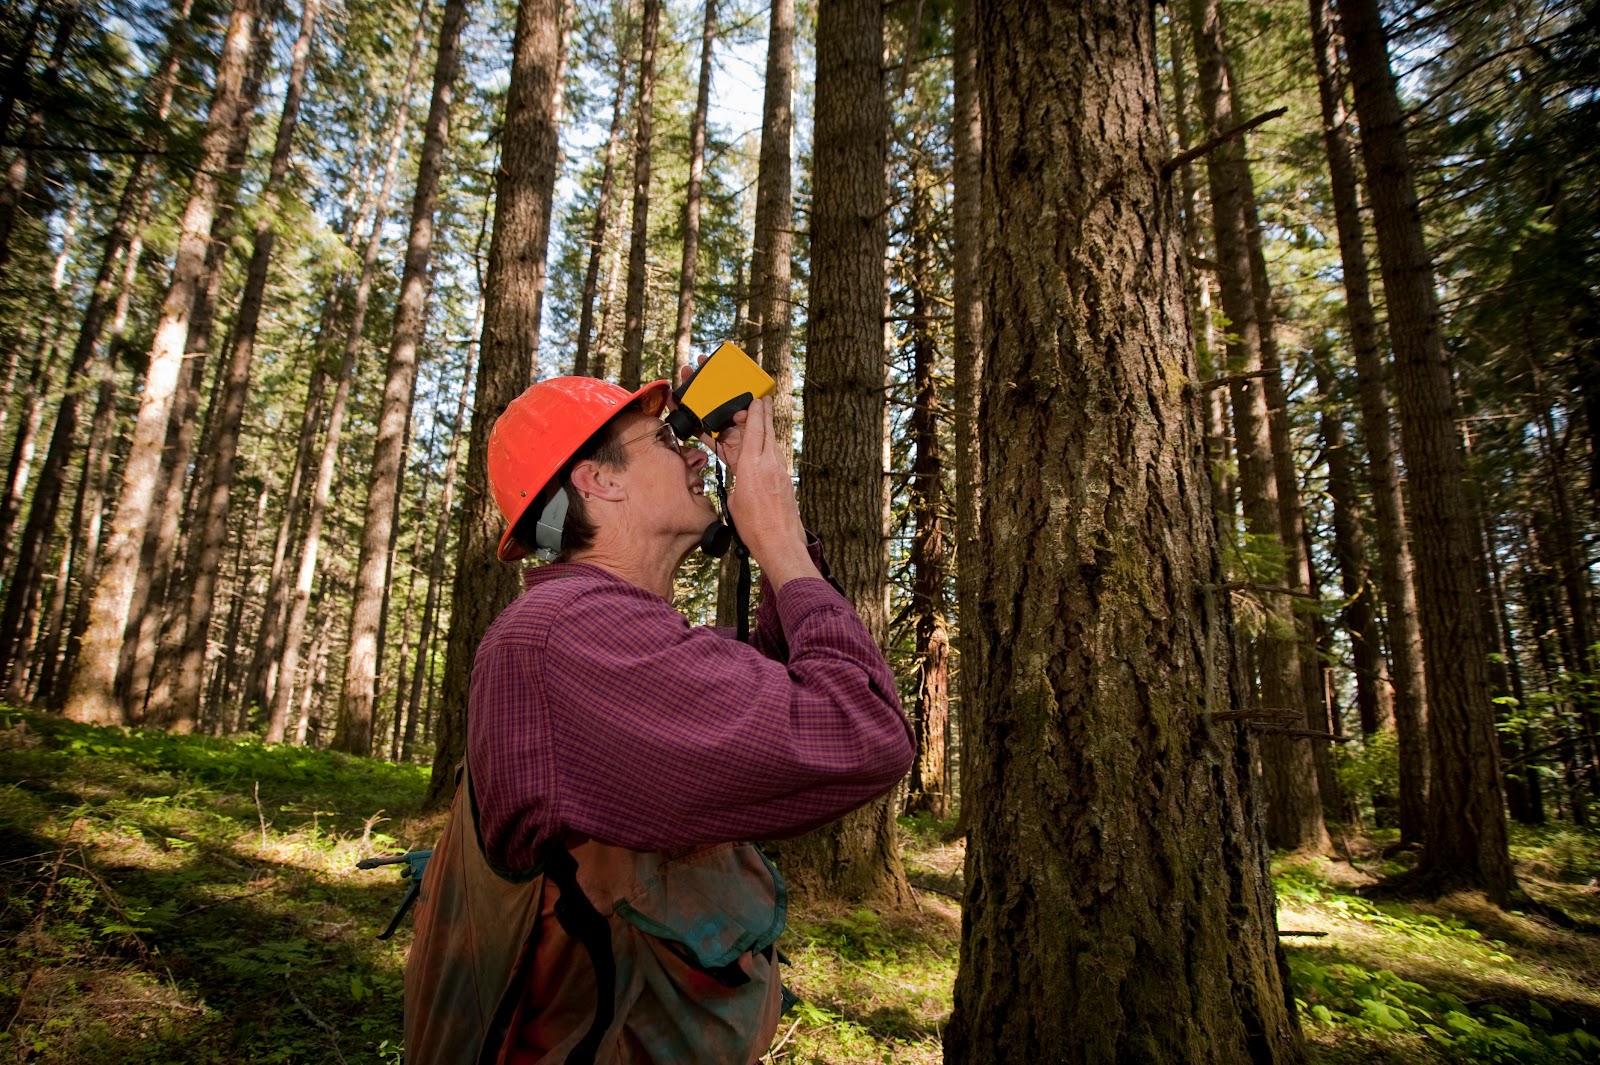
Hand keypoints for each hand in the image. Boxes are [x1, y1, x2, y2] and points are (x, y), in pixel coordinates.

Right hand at [718, 397, 817, 589]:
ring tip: (755, 424)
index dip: (755, 410)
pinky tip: (758, 451)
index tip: (755, 397)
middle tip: (760, 399)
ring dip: (763, 431)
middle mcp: (769, 463)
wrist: (780, 543)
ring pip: (770, 443)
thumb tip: (739, 474)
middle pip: (766, 429)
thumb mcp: (734, 500)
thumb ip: (736, 479)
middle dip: (762, 413)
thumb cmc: (755, 527)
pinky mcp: (784, 481)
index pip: (755, 428)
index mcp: (752, 465)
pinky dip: (765, 449)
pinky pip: (772, 457)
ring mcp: (779, 471)